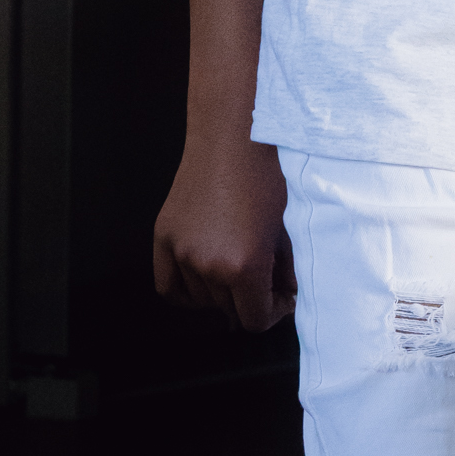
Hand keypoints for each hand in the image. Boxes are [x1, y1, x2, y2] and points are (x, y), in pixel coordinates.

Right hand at [154, 131, 295, 330]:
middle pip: (229, 311)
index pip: (255, 320)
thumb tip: (288, 296)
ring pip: (201, 299)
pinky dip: (187, 291)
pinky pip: (168, 285)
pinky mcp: (163, 235)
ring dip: (223, 293)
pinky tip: (207, 280)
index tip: (282, 297)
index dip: (274, 312)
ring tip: (241, 268)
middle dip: (252, 299)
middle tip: (268, 279)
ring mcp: (181, 251)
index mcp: (244, 266)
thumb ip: (289, 272)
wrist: (235, 135)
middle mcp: (207, 264)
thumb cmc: (271, 175)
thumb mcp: (290, 229)